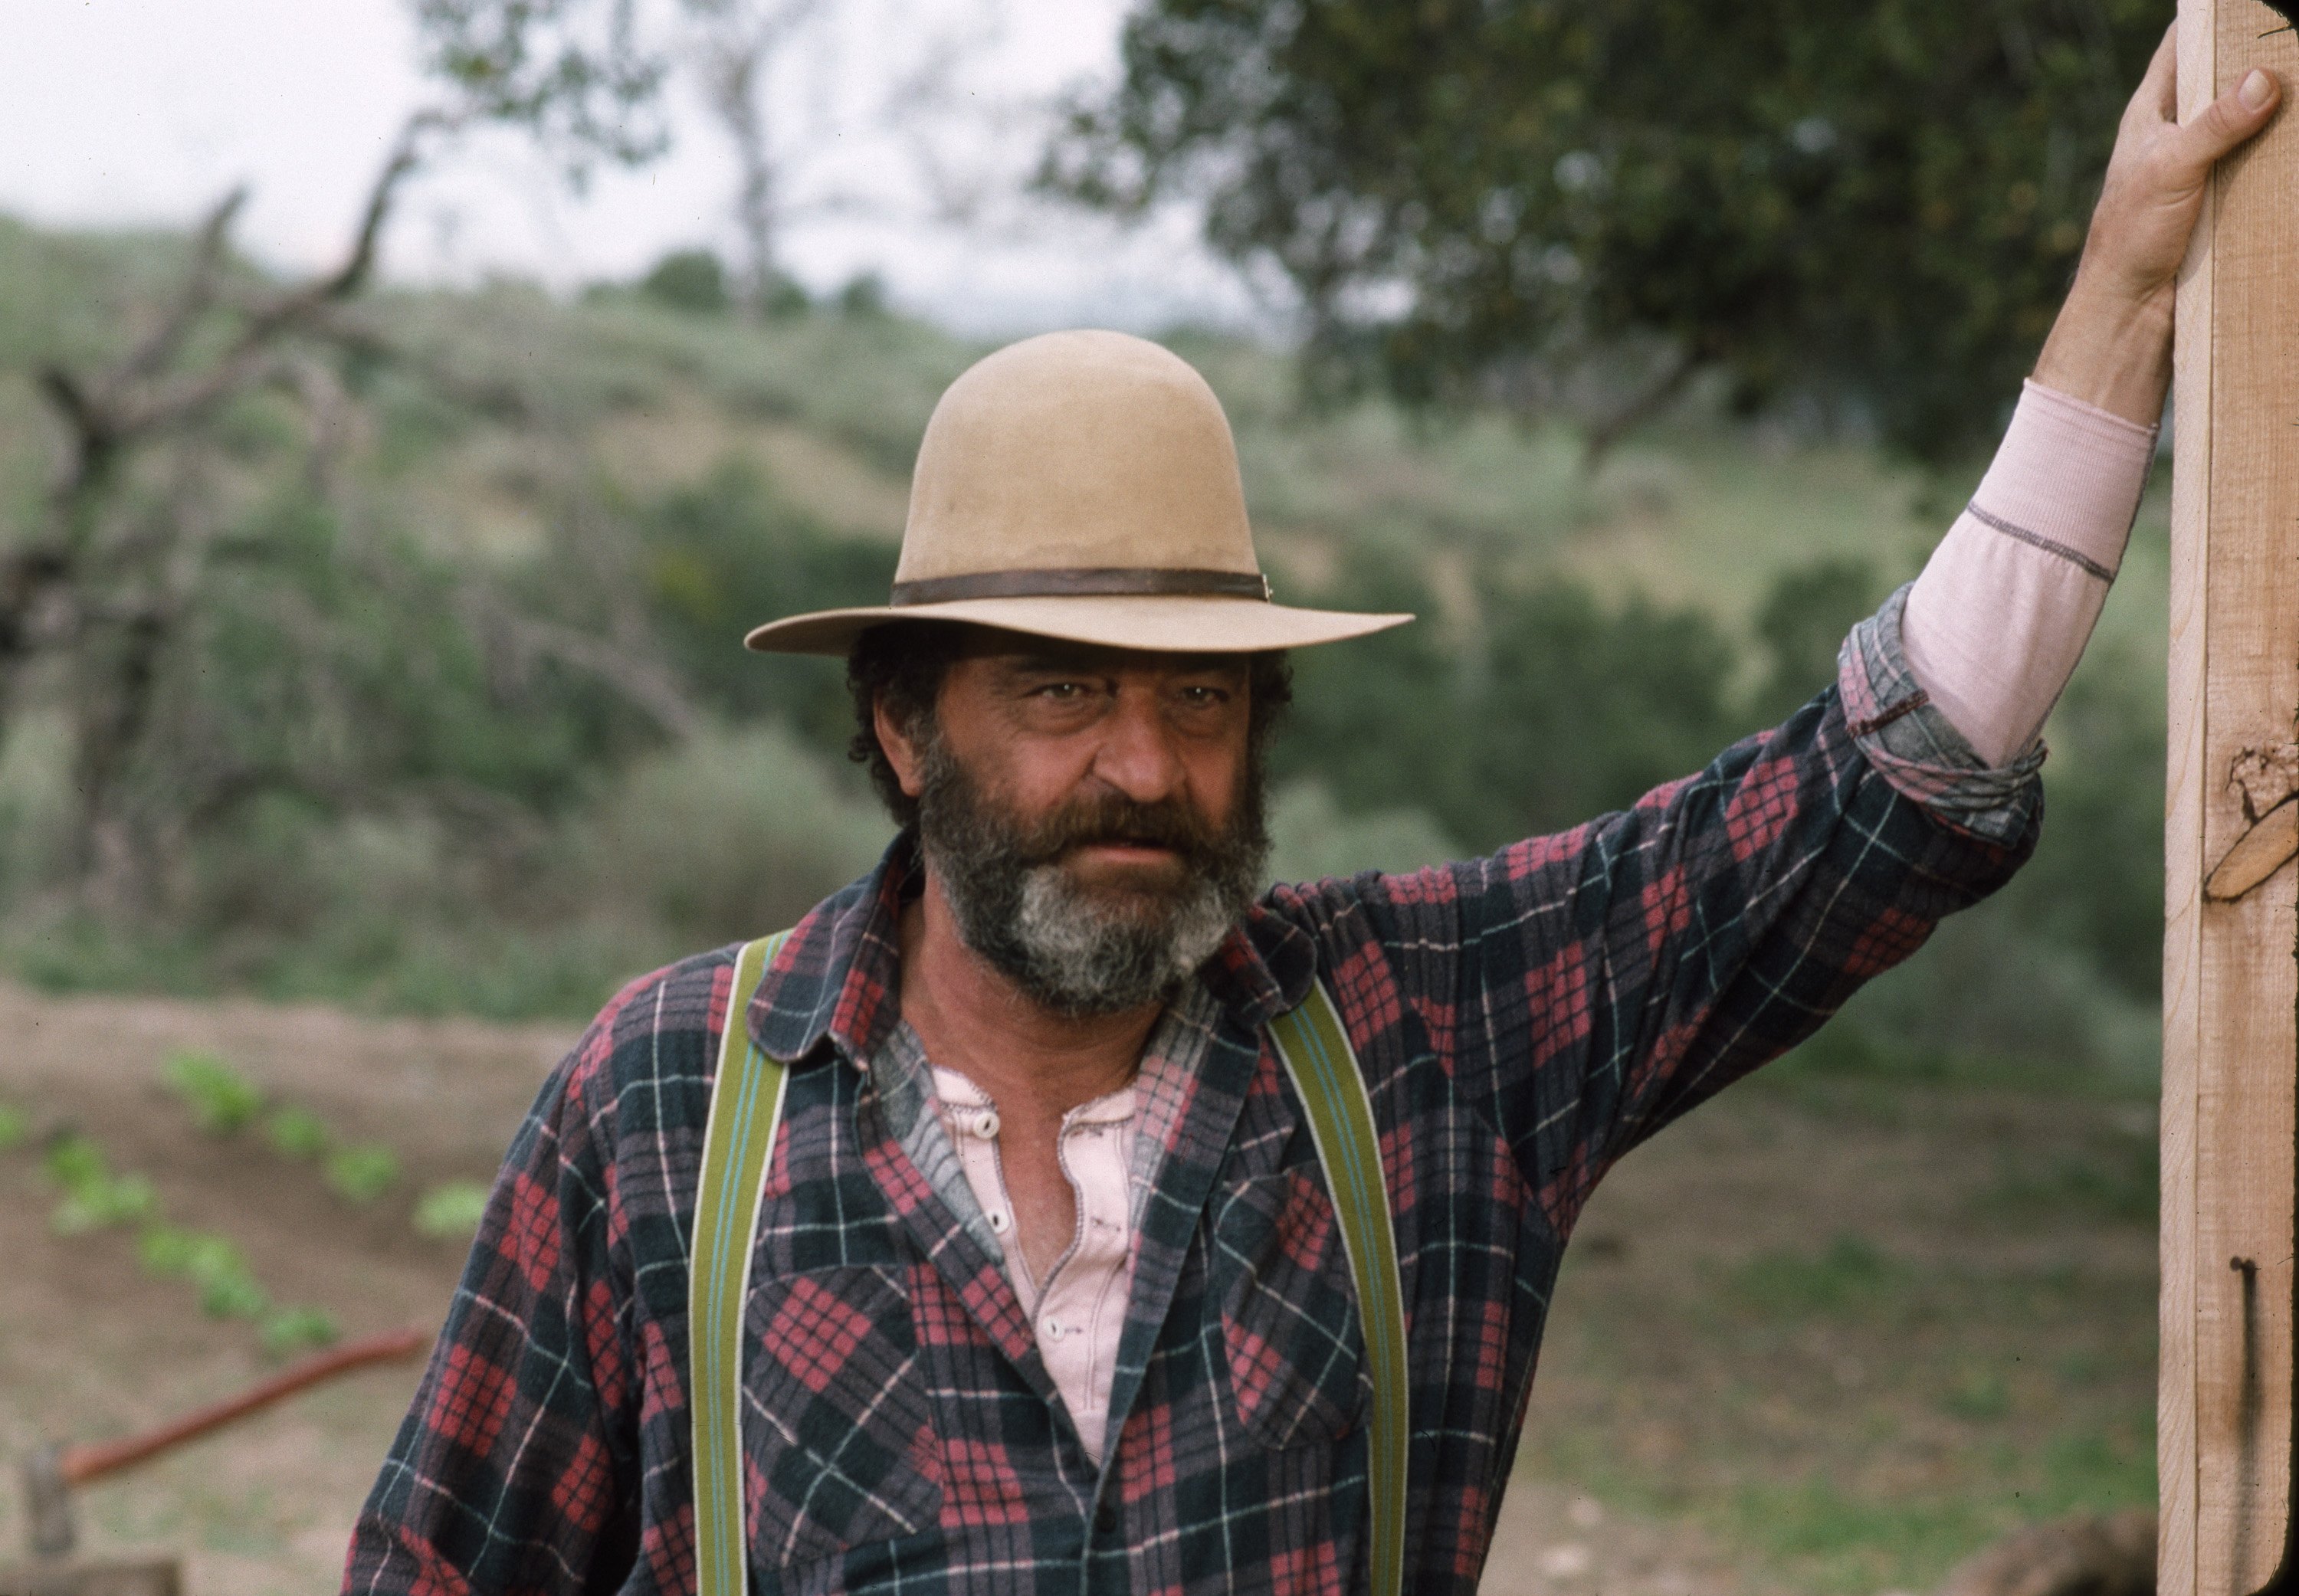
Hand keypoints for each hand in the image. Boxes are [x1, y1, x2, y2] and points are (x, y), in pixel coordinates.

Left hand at [2032, 27, 2281, 423]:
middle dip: (2259, 60)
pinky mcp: (2219, 194)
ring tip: (2297, 89)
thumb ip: (2214, 125)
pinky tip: (2295, 142)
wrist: (2131, 309)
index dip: (2213, 18)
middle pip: (2224, 77)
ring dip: (2275, 108)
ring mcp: (2200, 162)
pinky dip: (2277, 149)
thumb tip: (2262, 80)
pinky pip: (2256, 160)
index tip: (2251, 8)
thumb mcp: (2170, 170)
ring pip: (2247, 118)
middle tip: (2290, 47)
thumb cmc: (2131, 238)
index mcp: (2150, 112)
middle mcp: (2175, 131)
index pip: (2182, 44)